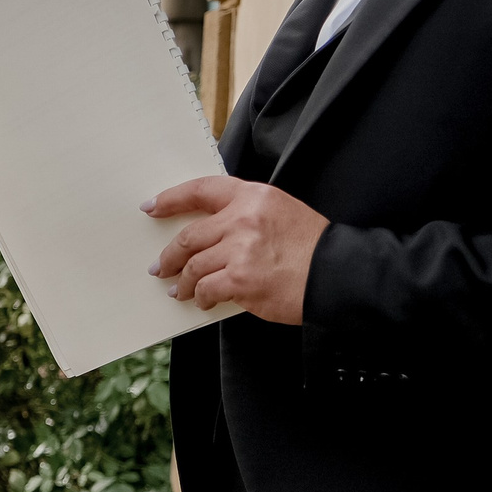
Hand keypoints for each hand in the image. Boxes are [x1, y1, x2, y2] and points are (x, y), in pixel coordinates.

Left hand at [144, 176, 329, 322]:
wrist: (338, 273)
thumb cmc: (312, 246)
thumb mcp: (281, 212)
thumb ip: (246, 215)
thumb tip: (210, 235)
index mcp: (253, 196)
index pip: (202, 190)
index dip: (172, 199)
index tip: (152, 207)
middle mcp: (243, 219)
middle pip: (190, 236)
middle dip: (170, 255)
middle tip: (160, 266)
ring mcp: (240, 250)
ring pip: (194, 266)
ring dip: (183, 281)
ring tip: (180, 290)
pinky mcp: (241, 279)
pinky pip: (206, 289)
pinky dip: (201, 297)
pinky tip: (203, 301)